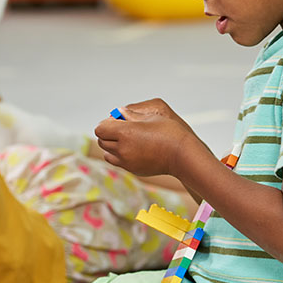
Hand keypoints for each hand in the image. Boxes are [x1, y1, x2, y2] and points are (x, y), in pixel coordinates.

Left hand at [94, 99, 208, 176]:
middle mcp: (122, 148)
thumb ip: (131, 115)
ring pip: (107, 154)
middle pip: (102, 141)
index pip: (100, 128)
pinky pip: (118, 162)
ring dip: (112, 146)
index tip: (116, 121)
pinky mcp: (133, 170)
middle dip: (108, 134)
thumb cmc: (169, 132)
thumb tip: (118, 112)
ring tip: (126, 140)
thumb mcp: (150, 117)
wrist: (182, 154)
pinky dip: (120, 156)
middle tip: (121, 129)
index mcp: (125, 132)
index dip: (106, 123)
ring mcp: (127, 162)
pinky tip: (133, 149)